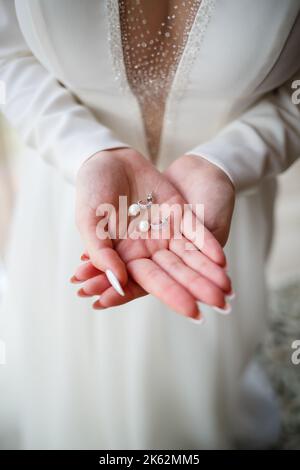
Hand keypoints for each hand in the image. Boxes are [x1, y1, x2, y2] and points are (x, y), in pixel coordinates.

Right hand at [73, 148, 230, 318]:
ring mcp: (165, 230)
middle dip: (198, 287)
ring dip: (208, 270)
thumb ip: (101, 252)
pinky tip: (222, 259)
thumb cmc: (91, 190)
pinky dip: (207, 244)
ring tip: (228, 287)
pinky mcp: (178, 213)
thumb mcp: (88, 221)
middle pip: (176, 271)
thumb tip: (118, 282)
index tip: (192, 311)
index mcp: (126, 256)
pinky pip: (195, 231)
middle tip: (221, 305)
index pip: (150, 280)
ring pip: (190, 255)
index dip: (171, 294)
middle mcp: (148, 247)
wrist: (106, 159)